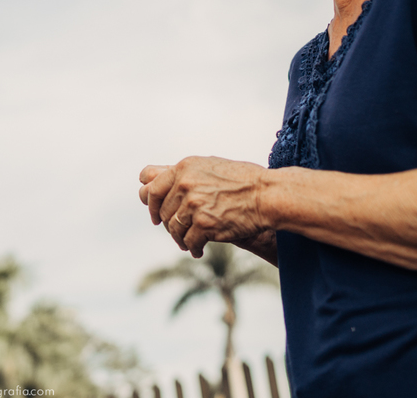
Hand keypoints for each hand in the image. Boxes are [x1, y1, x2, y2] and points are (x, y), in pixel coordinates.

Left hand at [139, 157, 268, 257]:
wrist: (267, 195)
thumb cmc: (242, 181)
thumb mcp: (209, 166)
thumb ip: (185, 175)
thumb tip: (155, 181)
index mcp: (183, 168)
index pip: (151, 186)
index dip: (149, 202)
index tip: (155, 214)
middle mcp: (184, 184)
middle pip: (161, 211)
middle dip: (167, 223)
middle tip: (176, 232)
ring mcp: (193, 205)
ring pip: (173, 228)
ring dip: (179, 239)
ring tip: (186, 243)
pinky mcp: (204, 224)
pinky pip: (189, 241)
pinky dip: (193, 248)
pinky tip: (198, 250)